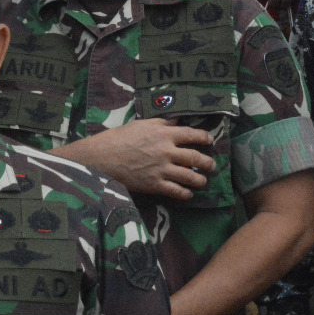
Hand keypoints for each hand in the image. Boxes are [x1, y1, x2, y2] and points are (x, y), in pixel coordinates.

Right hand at [56, 118, 214, 199]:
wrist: (102, 157)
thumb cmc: (119, 138)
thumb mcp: (141, 124)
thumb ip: (161, 123)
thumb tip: (176, 121)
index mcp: (164, 133)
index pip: (192, 134)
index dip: (204, 137)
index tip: (209, 140)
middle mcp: (166, 151)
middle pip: (195, 157)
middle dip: (207, 163)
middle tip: (211, 165)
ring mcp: (161, 169)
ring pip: (190, 176)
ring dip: (200, 180)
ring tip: (202, 181)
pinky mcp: (154, 184)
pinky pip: (176, 191)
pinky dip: (185, 193)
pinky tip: (187, 193)